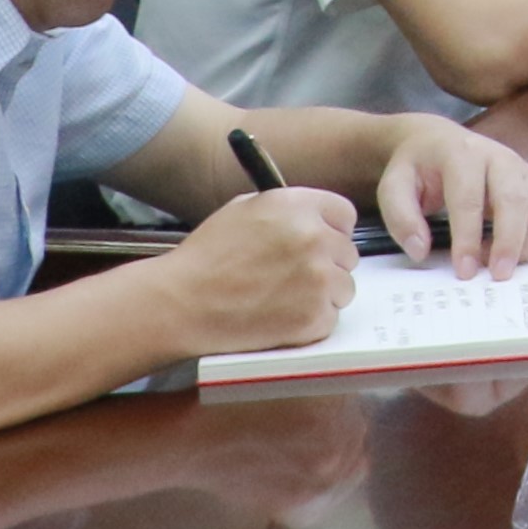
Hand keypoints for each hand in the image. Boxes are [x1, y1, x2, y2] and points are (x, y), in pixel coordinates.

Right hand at [154, 180, 360, 351]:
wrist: (180, 303)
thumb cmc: (205, 257)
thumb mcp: (244, 210)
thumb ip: (288, 209)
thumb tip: (317, 217)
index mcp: (298, 206)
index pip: (345, 215)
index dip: (331, 231)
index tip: (320, 243)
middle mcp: (315, 238)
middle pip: (347, 253)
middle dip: (326, 264)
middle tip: (292, 276)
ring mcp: (318, 279)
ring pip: (344, 287)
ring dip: (322, 294)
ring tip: (284, 298)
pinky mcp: (314, 317)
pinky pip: (330, 317)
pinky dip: (311, 322)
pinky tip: (280, 317)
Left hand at [372, 119, 527, 272]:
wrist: (437, 141)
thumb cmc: (417, 168)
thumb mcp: (393, 187)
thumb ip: (401, 217)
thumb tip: (421, 251)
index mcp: (462, 154)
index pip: (469, 198)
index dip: (468, 237)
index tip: (463, 270)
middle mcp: (500, 157)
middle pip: (516, 201)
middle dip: (509, 242)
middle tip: (497, 276)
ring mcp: (523, 170)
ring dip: (527, 244)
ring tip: (498, 266)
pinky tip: (508, 253)